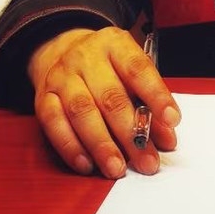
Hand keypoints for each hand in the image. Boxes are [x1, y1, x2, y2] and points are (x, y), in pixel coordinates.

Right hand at [28, 26, 180, 177]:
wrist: (59, 48)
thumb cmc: (105, 65)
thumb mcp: (130, 70)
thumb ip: (148, 101)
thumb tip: (165, 138)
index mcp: (115, 44)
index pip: (138, 69)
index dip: (156, 95)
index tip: (172, 120)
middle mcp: (86, 58)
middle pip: (110, 97)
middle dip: (131, 134)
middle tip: (147, 161)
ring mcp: (62, 77)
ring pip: (81, 113)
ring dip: (101, 145)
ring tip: (117, 169)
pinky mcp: (42, 98)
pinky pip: (54, 124)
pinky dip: (71, 147)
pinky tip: (87, 165)